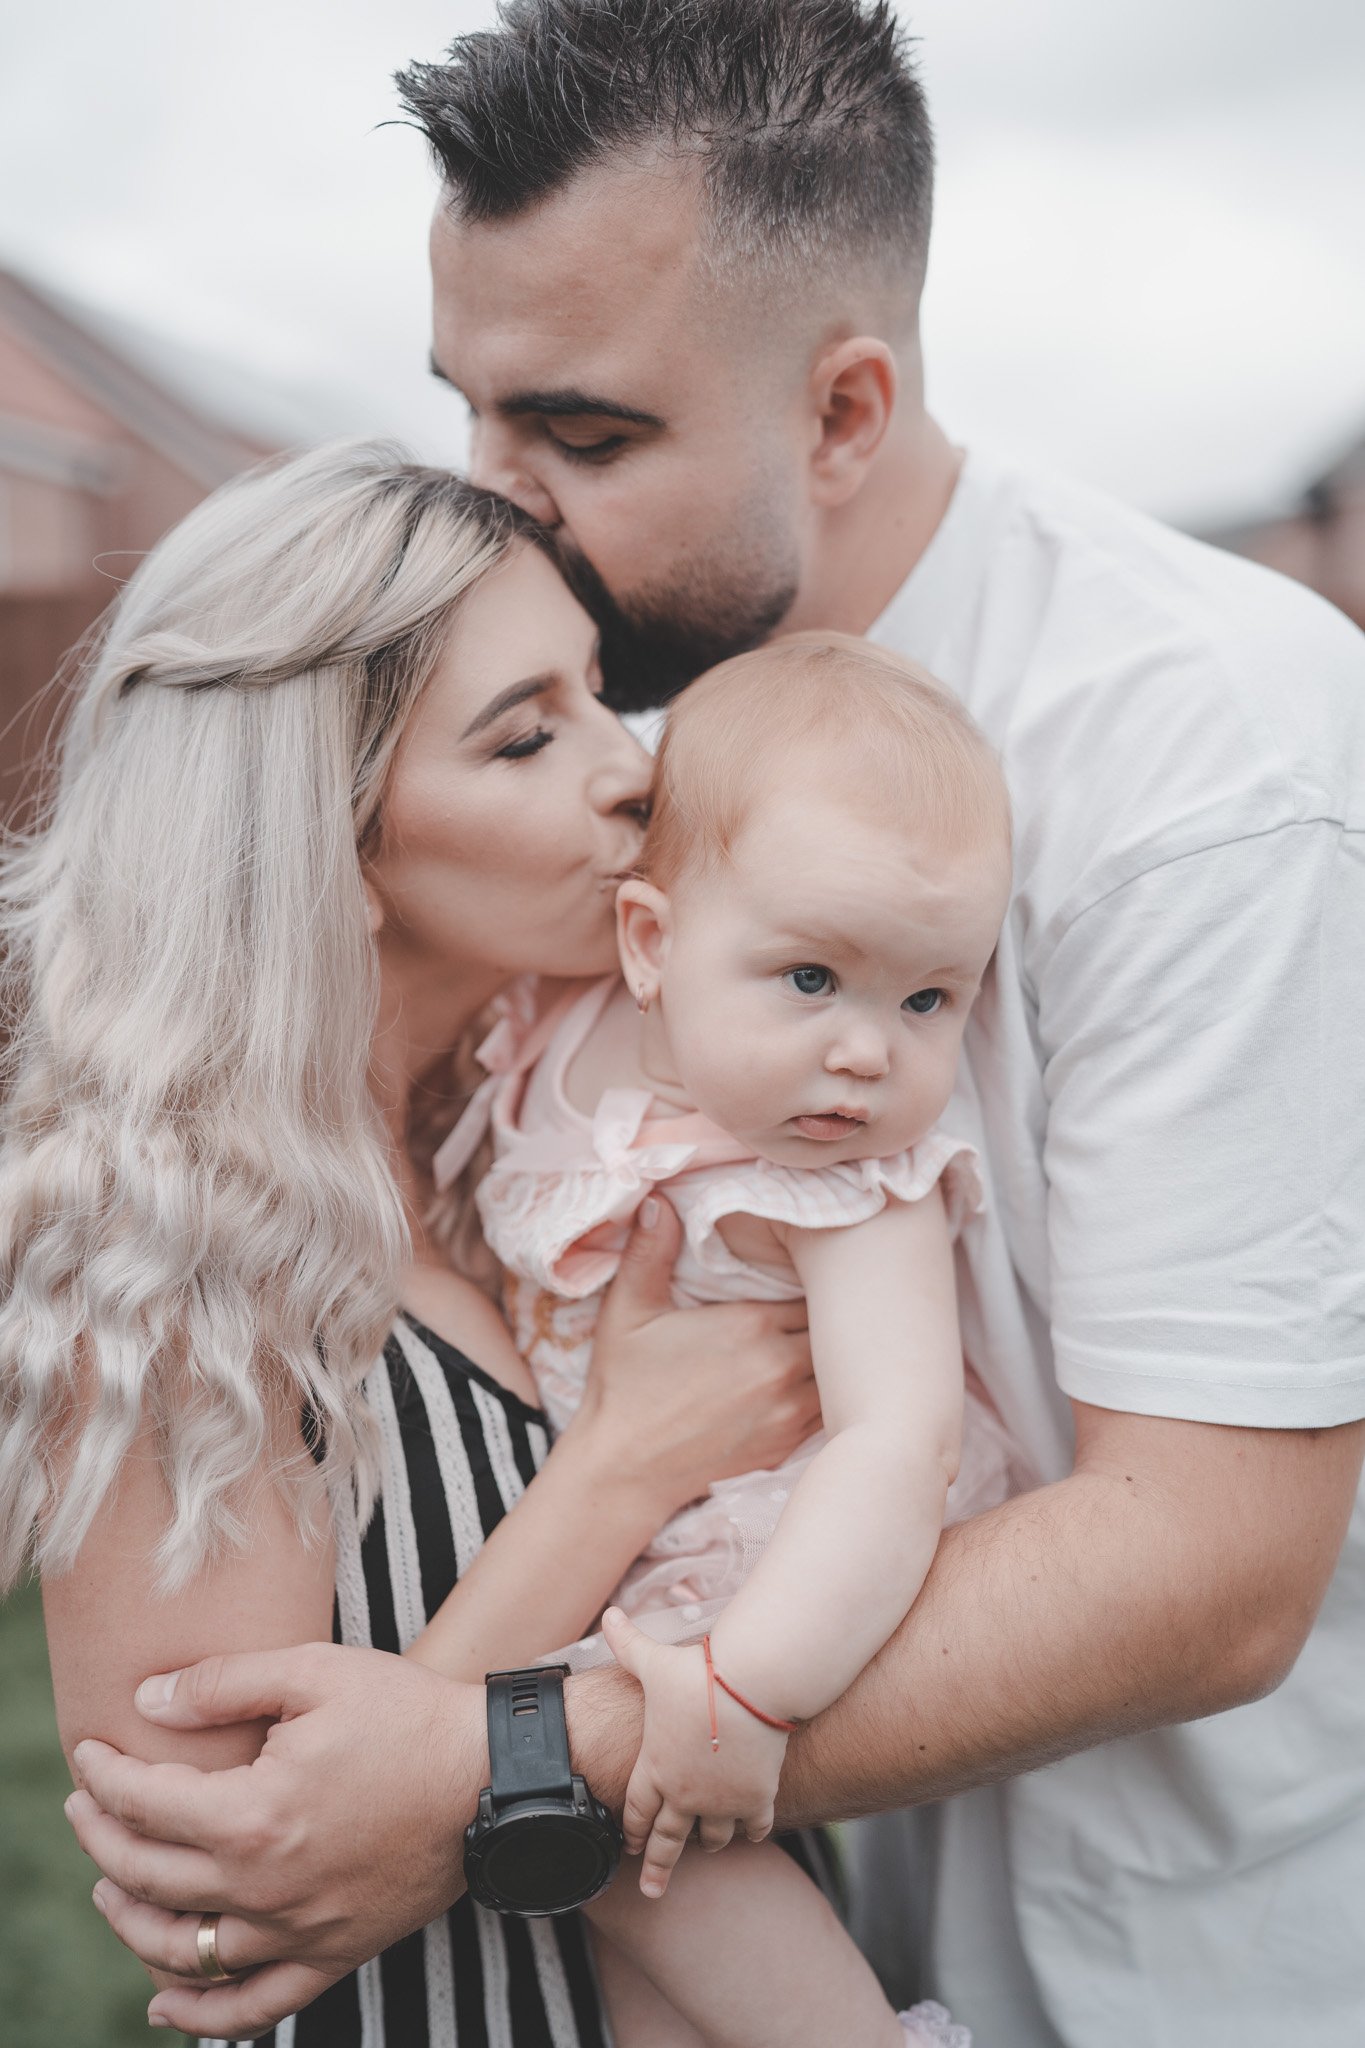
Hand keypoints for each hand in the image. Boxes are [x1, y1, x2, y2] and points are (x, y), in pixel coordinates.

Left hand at [64, 1642, 483, 2038]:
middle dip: (101, 1839)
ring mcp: (297, 1931)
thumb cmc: (407, 1715)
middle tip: (86, 1806)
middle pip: (147, 1878)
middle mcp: (264, 1888)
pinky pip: (251, 2008)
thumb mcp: (314, 1672)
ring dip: (130, 1922)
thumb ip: (223, 1685)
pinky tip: (163, 2004)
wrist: (494, 1777)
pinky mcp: (332, 1955)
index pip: (145, 1804)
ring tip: (110, 1888)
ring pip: (182, 1951)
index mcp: (253, 1815)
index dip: (104, 1776)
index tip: (88, 1753)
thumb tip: (146, 1700)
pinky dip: (199, 2015)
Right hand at [575, 1196, 819, 1517]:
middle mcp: (781, 1367)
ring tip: (833, 1337)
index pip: (817, 1287)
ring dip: (836, 1354)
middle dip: (835, 1312)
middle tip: (832, 1296)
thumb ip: (649, 1253)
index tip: (813, 1268)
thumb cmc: (626, 1387)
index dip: (820, 1275)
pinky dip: (830, 1392)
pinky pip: (831, 1410)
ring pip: (840, 1371)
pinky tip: (821, 1379)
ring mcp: (790, 1411)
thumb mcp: (628, 1311)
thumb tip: (657, 1200)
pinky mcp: (788, 1443)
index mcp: (751, 1326)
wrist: (625, 1470)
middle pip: (837, 1327)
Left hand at [601, 1607, 786, 1898]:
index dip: (633, 1830)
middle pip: (669, 1841)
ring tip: (707, 1844)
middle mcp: (685, 1794)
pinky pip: (754, 1827)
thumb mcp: (654, 1659)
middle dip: (659, 1868)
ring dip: (709, 1841)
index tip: (632, 1846)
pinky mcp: (757, 1797)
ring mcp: (722, 1801)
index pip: (637, 1812)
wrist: (750, 1684)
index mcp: (655, 1768)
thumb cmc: (698, 1673)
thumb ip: (629, 1643)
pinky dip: (752, 1830)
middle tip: (653, 1890)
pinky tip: (751, 1830)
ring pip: (713, 1837)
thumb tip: (610, 1615)